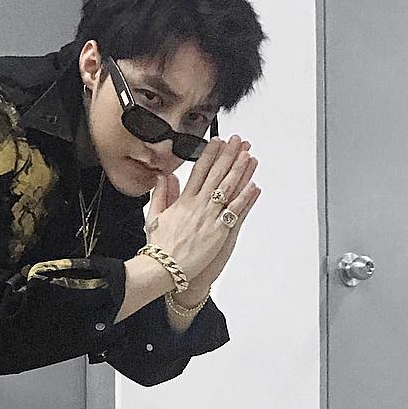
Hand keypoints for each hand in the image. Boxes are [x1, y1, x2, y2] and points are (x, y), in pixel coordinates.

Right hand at [145, 136, 260, 293]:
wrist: (164, 267)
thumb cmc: (160, 246)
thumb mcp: (154, 216)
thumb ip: (161, 194)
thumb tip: (164, 177)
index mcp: (183, 201)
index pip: (199, 171)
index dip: (210, 154)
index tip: (217, 142)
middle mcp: (198, 205)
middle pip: (216, 174)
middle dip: (228, 155)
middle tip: (238, 141)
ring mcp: (209, 217)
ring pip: (227, 188)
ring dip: (239, 170)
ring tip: (248, 155)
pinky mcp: (218, 231)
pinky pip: (234, 211)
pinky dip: (244, 198)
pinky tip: (253, 187)